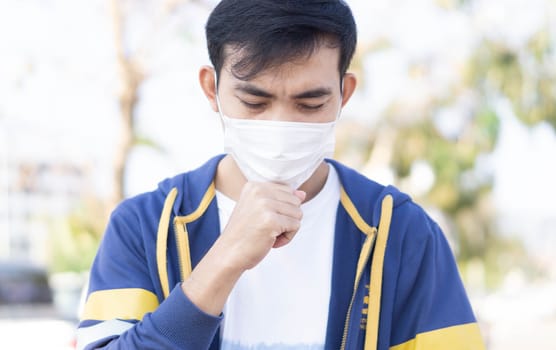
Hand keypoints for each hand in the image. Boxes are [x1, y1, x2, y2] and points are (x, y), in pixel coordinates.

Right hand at [181, 181, 304, 315]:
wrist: (228, 254)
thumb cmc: (244, 235)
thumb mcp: (260, 211)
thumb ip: (280, 200)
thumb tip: (302, 194)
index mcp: (255, 186)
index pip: (288, 191)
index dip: (281, 210)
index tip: (263, 220)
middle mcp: (259, 191)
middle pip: (295, 202)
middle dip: (286, 218)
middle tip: (266, 229)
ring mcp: (265, 205)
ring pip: (298, 214)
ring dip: (287, 229)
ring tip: (268, 235)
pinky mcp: (271, 220)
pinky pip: (296, 226)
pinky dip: (287, 238)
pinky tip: (270, 241)